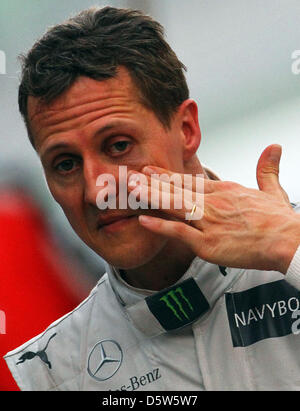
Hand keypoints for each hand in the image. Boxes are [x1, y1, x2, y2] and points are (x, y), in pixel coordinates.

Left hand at [128, 144, 299, 273]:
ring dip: (151, 197)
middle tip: (128, 175)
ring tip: (131, 189)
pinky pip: (180, 233)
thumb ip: (267, 169)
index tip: (149, 170)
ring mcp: (210, 223)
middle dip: (150, 183)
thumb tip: (274, 147)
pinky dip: (161, 226)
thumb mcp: (272, 190)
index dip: (166, 176)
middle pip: (176, 190)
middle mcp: (213, 203)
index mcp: (225, 191)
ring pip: (174, 206)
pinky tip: (144, 220)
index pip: (189, 181)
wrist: (291, 241)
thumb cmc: (281, 220)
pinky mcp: (209, 244)